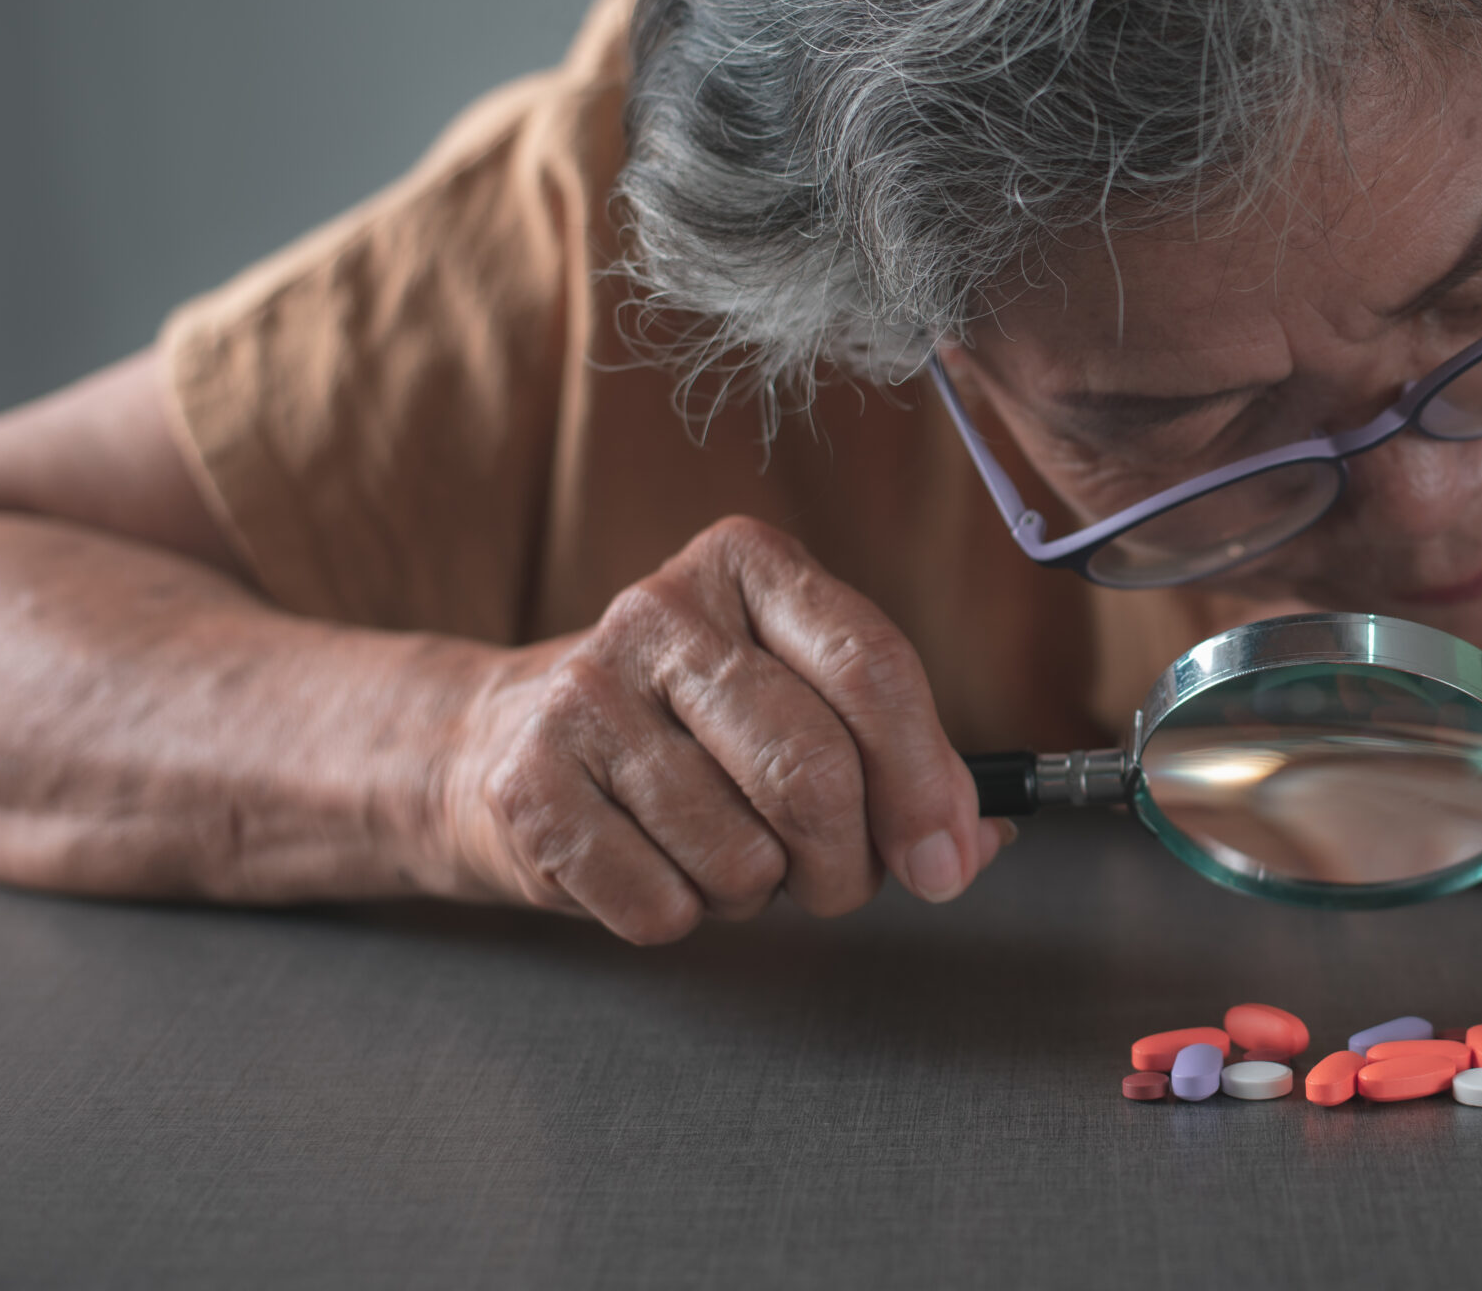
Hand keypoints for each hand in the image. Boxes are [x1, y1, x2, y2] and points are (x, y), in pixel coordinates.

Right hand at [429, 516, 1000, 941]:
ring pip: (740, 856)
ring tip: (725, 850)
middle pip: (813, 772)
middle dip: (848, 864)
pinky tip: (655, 864)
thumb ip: (909, 764)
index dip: (924, 781)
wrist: (507, 738)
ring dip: (758, 891)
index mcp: (750, 564)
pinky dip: (682, 916)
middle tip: (837, 882)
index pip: (871, 667)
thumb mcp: (806, 703)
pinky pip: (660, 907)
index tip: (943, 859)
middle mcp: (660, 609)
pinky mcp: (525, 785)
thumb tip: (974, 840)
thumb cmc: (696, 728)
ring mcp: (582, 694)